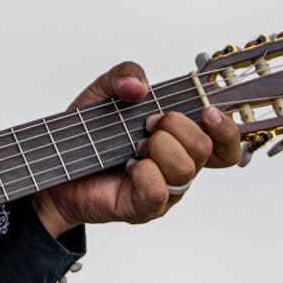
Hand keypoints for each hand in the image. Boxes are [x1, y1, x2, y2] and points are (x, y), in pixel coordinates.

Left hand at [30, 62, 243, 236]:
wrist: (55, 166)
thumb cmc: (86, 135)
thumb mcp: (103, 92)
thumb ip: (124, 74)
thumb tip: (140, 86)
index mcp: (181, 140)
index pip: (226, 143)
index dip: (226, 128)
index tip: (207, 111)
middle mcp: (179, 166)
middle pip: (205, 147)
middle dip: (174, 125)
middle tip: (147, 124)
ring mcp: (165, 191)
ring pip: (184, 167)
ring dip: (157, 147)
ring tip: (134, 145)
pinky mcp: (144, 208)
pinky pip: (158, 190)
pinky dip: (141, 171)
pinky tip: (127, 165)